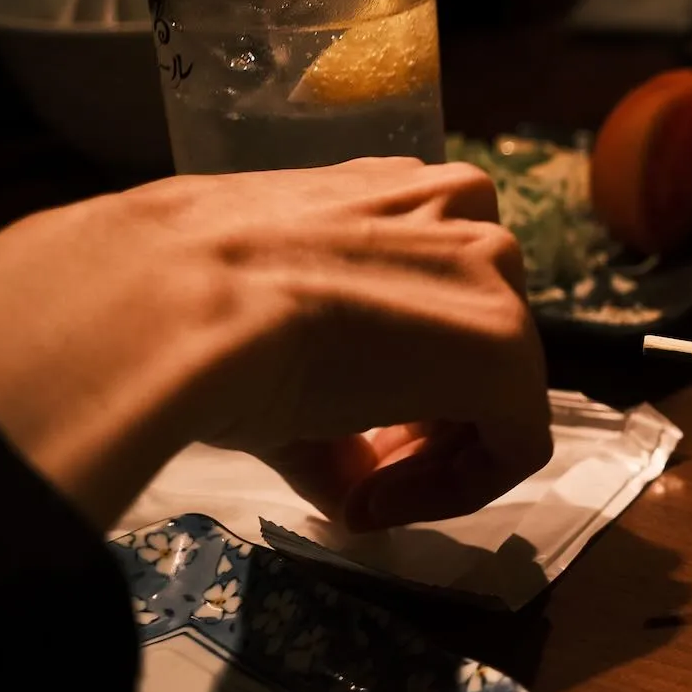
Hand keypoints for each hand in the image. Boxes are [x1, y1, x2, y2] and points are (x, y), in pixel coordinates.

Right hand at [0, 158, 551, 530]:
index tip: (350, 437)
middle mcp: (465, 215)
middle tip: (363, 474)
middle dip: (424, 420)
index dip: (398, 382)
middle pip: (474, 338)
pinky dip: (460, 488)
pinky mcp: (506, 351)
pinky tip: (381, 500)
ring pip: (502, 387)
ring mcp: (494, 277)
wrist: (175, 307)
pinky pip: (517, 439)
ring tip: (365, 493)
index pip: (437, 294)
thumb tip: (354, 486)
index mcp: (406, 191)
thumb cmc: (194, 298)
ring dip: (437, 456)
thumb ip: (336, 394)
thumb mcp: (271, 328)